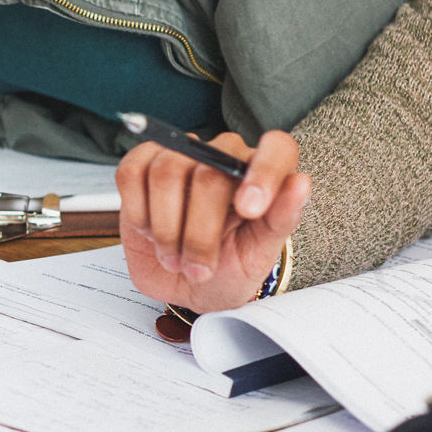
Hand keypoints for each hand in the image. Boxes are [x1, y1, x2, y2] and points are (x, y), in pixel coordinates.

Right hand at [115, 129, 309, 311]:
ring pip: (165, 172)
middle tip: (199, 269)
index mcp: (263, 173)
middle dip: (199, 232)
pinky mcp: (142, 165)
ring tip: (174, 258)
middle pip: (208, 173)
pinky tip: (150, 231)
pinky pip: (131, 173)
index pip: (276, 148)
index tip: (250, 211)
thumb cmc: (230, 268)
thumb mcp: (259, 255)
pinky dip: (138, 212)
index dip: (264, 173)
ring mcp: (179, 157)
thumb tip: (300, 182)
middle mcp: (222, 156)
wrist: (186, 283)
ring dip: (166, 229)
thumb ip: (280, 219)